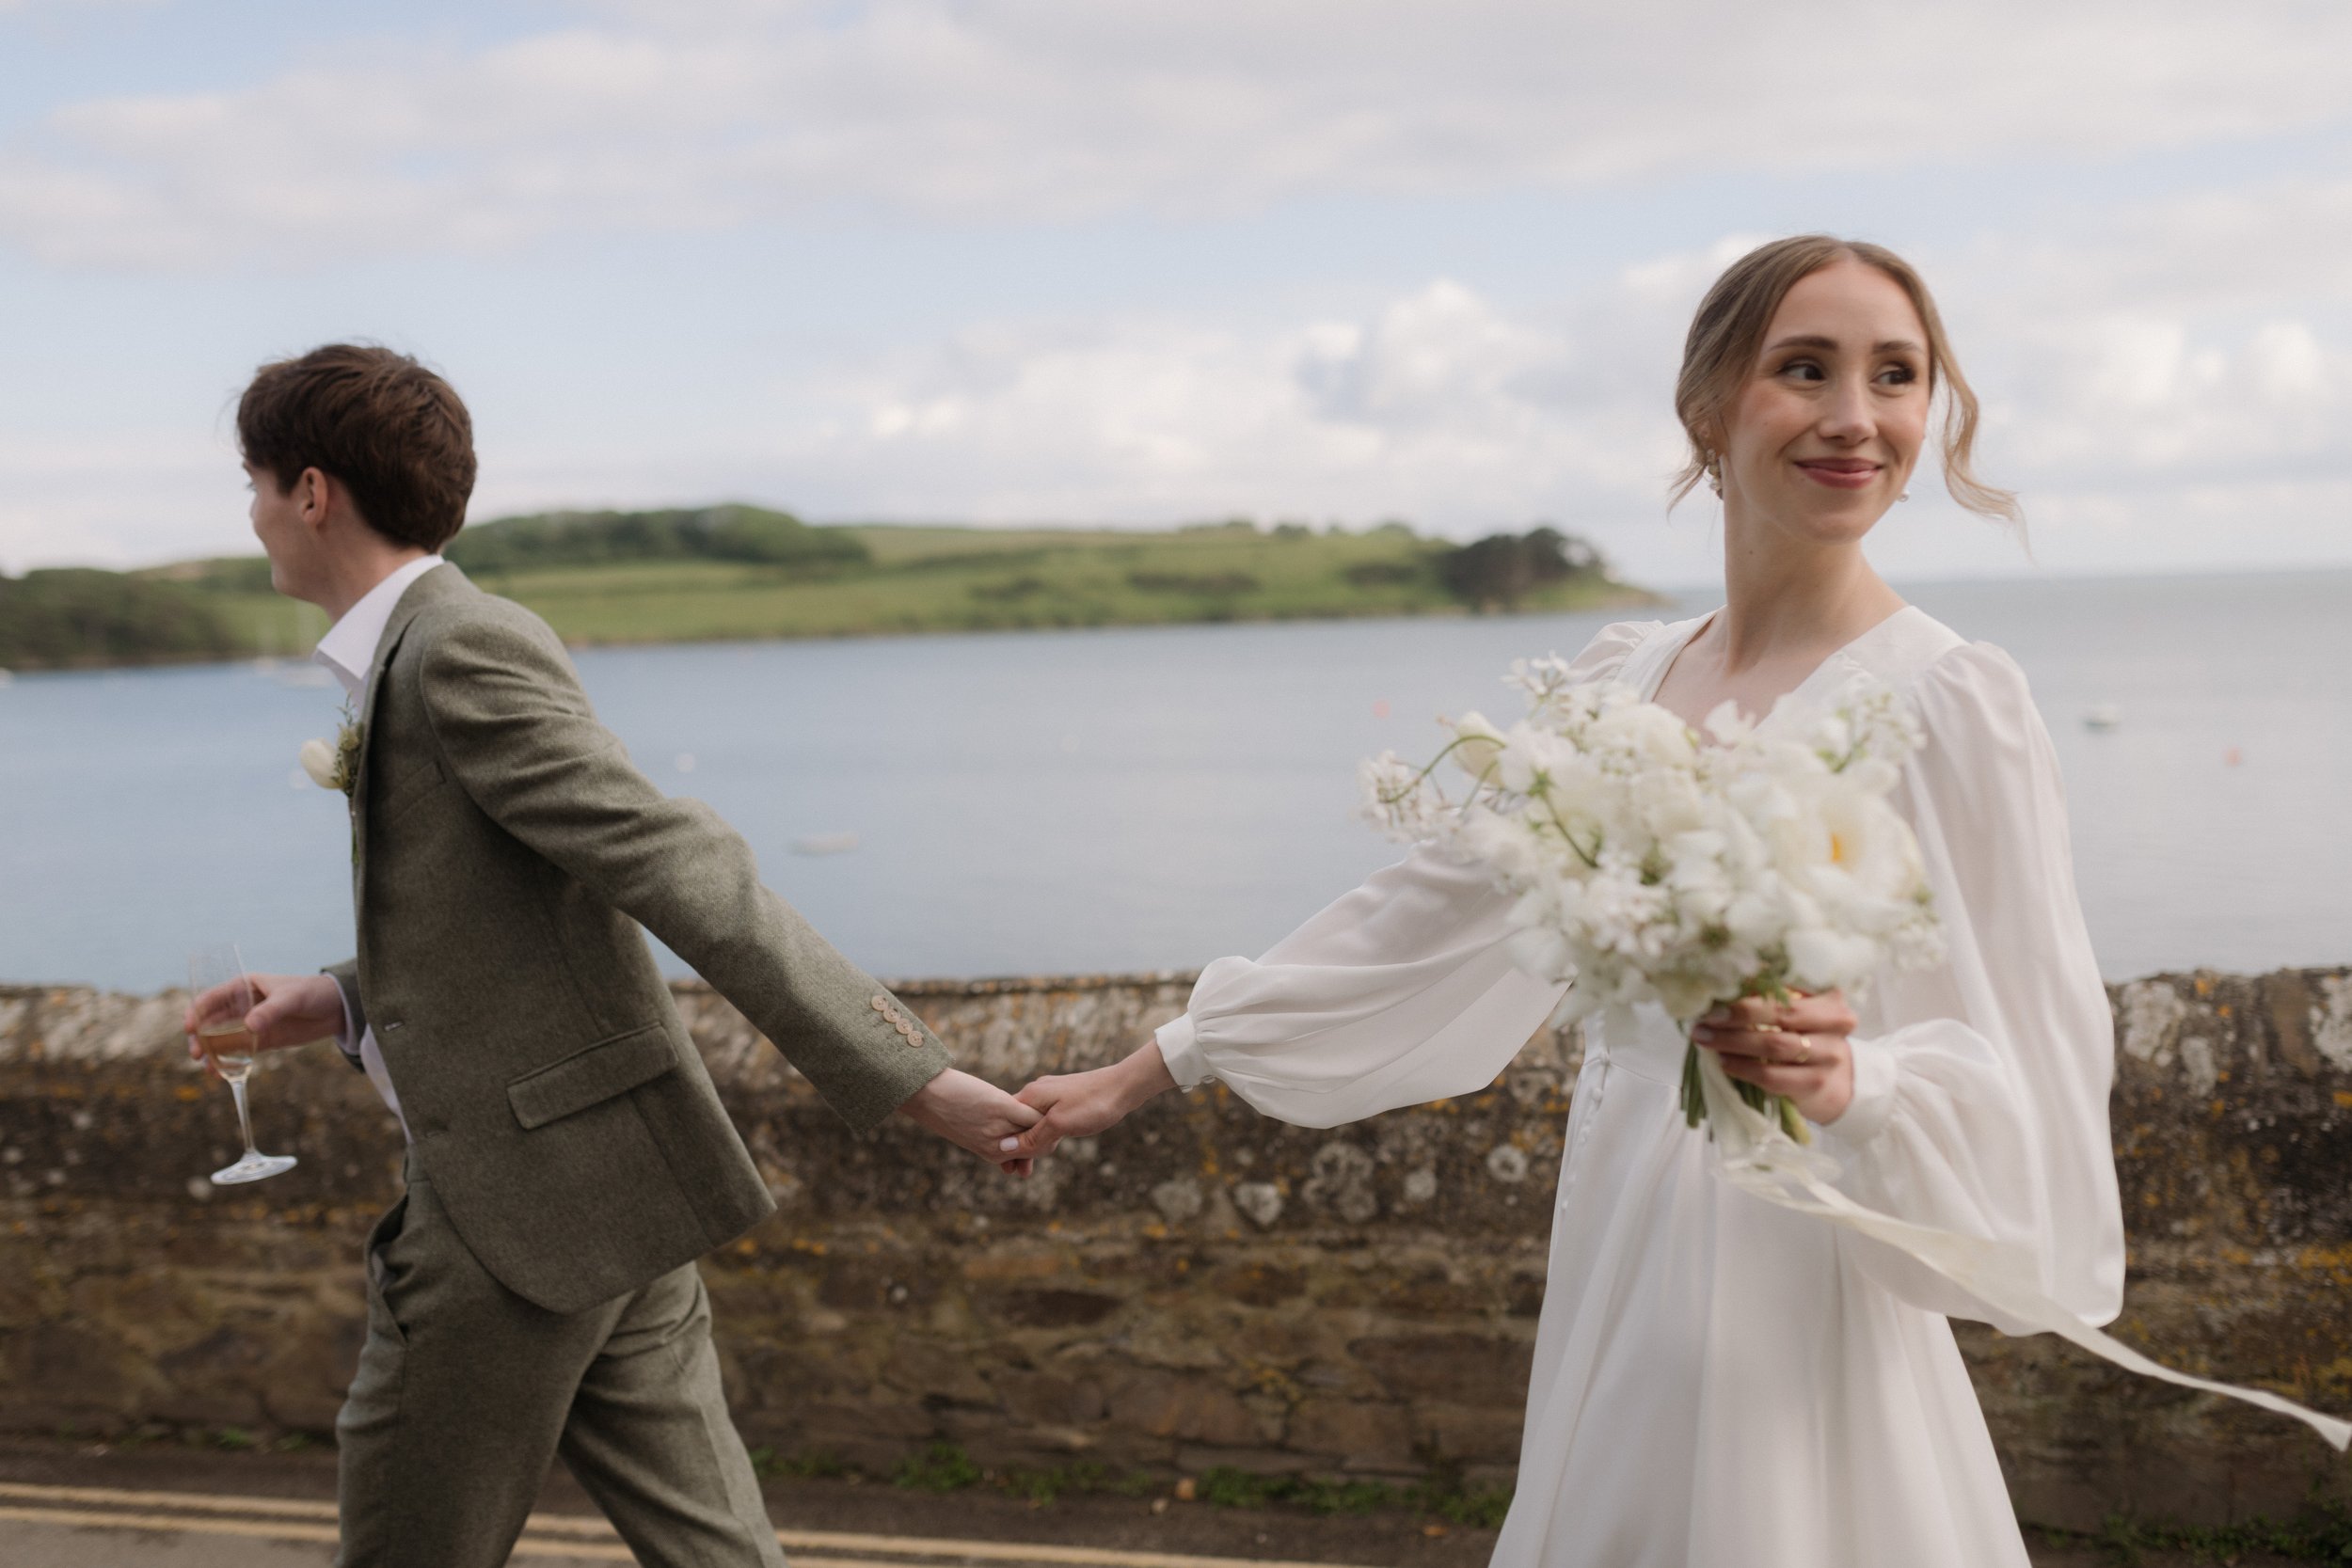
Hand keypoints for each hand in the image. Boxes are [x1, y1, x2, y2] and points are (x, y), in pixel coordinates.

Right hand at [183, 972, 345, 1078]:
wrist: (337, 1008)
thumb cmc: (313, 993)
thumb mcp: (292, 999)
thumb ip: (271, 1011)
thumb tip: (248, 1027)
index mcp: (244, 986)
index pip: (212, 997)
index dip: (196, 1011)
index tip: (189, 1027)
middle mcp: (242, 1005)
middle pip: (211, 1022)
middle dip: (199, 1037)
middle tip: (196, 1054)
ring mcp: (250, 1024)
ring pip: (222, 1039)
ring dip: (211, 1053)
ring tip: (208, 1069)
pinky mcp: (261, 1040)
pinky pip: (239, 1052)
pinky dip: (228, 1062)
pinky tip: (221, 1074)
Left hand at [897, 1069, 1041, 1175]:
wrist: (926, 1096)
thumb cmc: (948, 1112)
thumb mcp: (972, 1134)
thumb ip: (993, 1143)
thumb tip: (1009, 1152)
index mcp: (992, 1153)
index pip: (1027, 1155)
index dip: (1039, 1145)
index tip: (1047, 1135)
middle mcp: (998, 1147)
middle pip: (1036, 1145)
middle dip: (1048, 1135)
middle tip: (1052, 1120)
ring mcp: (1001, 1127)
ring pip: (1037, 1130)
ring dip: (1048, 1121)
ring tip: (1052, 1109)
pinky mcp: (1003, 1107)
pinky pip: (1032, 1112)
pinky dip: (1040, 1108)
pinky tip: (1043, 1101)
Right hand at [1001, 1041, 1175, 1161]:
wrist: (1124, 1086)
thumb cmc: (1093, 1104)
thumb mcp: (1060, 1125)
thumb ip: (1033, 1137)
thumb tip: (1004, 1147)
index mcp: (1031, 1096)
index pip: (1005, 1123)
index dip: (1003, 1145)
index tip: (1004, 1168)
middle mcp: (1037, 1093)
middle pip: (1017, 1124)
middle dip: (1015, 1149)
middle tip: (1014, 1173)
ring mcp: (1052, 1096)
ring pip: (1032, 1124)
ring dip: (1029, 1146)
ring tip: (1026, 1170)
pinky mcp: (1065, 1100)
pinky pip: (1046, 1121)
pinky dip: (1043, 1137)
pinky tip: (1045, 1149)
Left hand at [1691, 990, 1857, 1125]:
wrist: (1836, 1083)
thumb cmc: (1807, 1037)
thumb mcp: (1798, 1012)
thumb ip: (1770, 995)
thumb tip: (1724, 982)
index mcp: (1830, 995)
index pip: (1788, 986)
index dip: (1752, 989)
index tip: (1717, 992)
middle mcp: (1837, 1022)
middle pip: (1782, 1014)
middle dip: (1737, 1015)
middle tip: (1706, 1019)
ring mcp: (1829, 1054)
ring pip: (1774, 1045)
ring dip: (1733, 1042)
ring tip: (1706, 1039)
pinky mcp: (1816, 1083)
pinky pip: (1772, 1075)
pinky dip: (1743, 1068)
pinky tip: (1725, 1062)